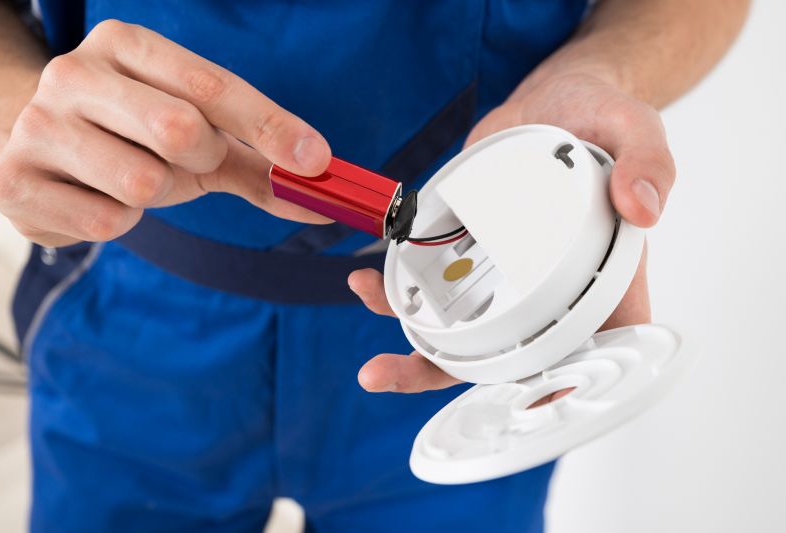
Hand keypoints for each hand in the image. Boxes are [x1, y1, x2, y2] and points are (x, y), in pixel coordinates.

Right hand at [0, 20, 331, 246]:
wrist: (38, 149)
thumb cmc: (133, 138)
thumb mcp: (200, 141)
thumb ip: (260, 165)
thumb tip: (322, 202)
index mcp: (126, 45)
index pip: (212, 85)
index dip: (272, 125)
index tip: (316, 160)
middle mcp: (75, 72)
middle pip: (182, 130)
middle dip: (201, 159)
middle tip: (182, 158)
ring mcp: (38, 125)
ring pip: (143, 183)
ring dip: (156, 195)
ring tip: (130, 177)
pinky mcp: (15, 181)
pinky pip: (107, 222)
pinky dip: (120, 221)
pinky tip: (98, 199)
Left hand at [350, 72, 673, 392]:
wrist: (555, 98)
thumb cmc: (600, 119)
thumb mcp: (633, 126)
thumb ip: (647, 158)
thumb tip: (642, 208)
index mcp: (597, 281)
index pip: (582, 355)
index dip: (549, 392)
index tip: (508, 409)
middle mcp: (544, 290)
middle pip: (500, 357)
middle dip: (443, 375)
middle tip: (387, 375)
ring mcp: (500, 273)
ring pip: (456, 326)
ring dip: (407, 336)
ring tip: (365, 315)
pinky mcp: (467, 248)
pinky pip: (432, 280)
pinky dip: (398, 285)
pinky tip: (366, 275)